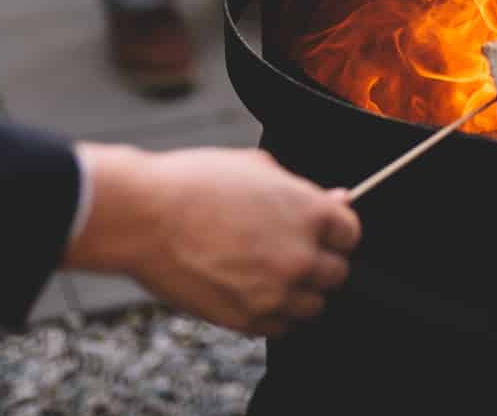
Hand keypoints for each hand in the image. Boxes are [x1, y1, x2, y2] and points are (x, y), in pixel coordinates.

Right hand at [65, 145, 361, 336]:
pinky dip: (272, 314)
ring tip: (270, 274)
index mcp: (310, 213)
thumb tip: (335, 198)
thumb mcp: (256, 167)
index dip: (334, 232)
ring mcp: (276, 292)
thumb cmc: (194, 183)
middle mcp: (301, 256)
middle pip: (338, 274)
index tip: (320, 233)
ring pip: (313, 306)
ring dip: (298, 293)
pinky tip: (252, 291)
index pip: (351, 234)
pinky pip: (280, 328)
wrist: (145, 216)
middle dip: (319, 263)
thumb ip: (300, 188)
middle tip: (291, 252)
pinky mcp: (248, 319)